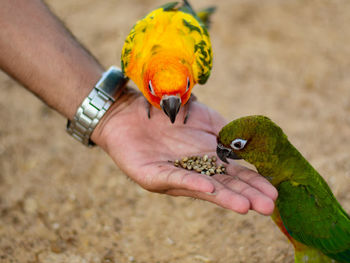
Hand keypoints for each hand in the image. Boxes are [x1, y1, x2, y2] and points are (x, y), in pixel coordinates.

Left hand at [92, 88, 277, 214]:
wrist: (132, 109)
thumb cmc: (169, 113)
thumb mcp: (204, 119)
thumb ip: (225, 132)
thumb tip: (249, 144)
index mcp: (207, 159)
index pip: (234, 174)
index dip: (253, 183)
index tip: (274, 192)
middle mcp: (193, 170)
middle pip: (222, 185)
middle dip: (245, 195)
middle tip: (268, 208)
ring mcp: (173, 174)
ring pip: (201, 187)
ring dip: (223, 197)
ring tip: (245, 207)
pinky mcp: (151, 174)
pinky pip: (172, 178)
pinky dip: (190, 183)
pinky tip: (208, 189)